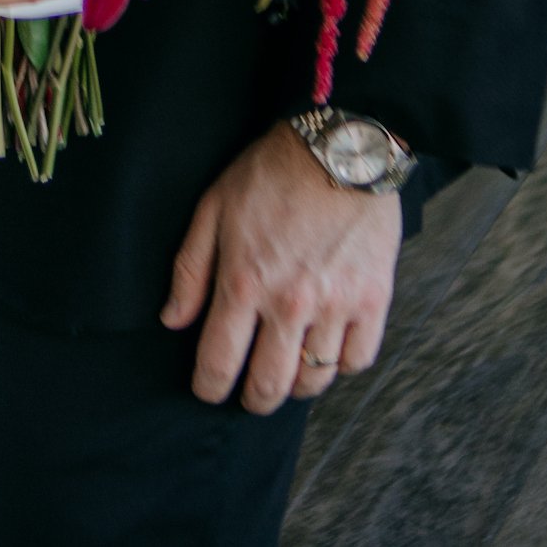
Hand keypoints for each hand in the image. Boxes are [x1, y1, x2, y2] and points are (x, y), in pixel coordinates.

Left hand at [161, 120, 400, 413]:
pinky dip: (342, 364)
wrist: (340, 146)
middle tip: (249, 394)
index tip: (207, 390)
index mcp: (243, 282)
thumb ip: (191, 269)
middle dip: (253, 400)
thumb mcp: (214, 207)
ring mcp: (335, 306)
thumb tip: (173, 320)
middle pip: (269, 386)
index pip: (219, 362)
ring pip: (314, 380)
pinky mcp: (373, 301)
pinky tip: (328, 347)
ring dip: (297, 384)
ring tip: (288, 370)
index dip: (208, 387)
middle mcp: (289, 305)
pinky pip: (358, 360)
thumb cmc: (271, 172)